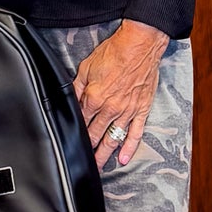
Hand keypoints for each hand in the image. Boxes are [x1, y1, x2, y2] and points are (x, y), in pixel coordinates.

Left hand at [73, 20, 168, 168]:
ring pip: (113, 139)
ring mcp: (127, 112)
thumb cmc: (115, 52)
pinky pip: (135, 134)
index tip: (71, 141)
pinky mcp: (141, 110)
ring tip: (97, 166)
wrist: (139, 46)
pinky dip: (129, 148)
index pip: (81, 121)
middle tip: (81, 160)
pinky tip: (123, 158)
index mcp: (94, 98)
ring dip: (104, 154)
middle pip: (95, 134)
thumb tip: (69, 99)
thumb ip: (77, 86)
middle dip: (87, 149)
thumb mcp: (87, 67)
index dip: (75, 131)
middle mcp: (110, 109)